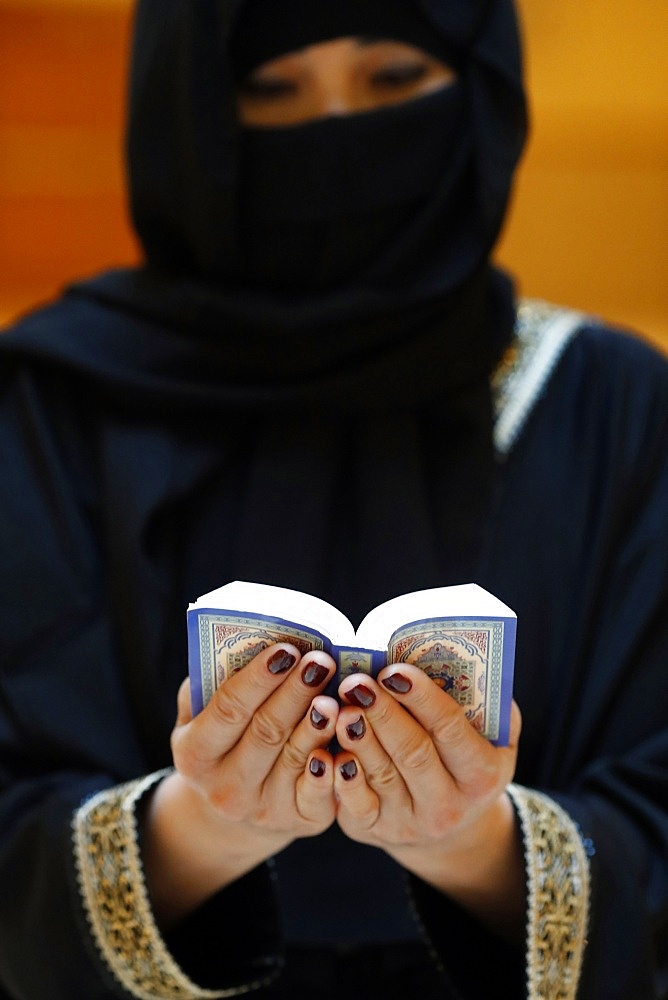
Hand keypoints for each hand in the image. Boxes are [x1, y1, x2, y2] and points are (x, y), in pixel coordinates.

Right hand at [142, 644, 339, 926]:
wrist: (237, 800)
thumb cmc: (226, 735)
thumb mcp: (203, 712)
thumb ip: (215, 681)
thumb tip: (250, 643)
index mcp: (194, 753)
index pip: (227, 710)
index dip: (258, 679)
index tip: (286, 649)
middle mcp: (224, 788)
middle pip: (265, 732)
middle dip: (296, 693)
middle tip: (321, 661)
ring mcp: (262, 810)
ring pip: (296, 759)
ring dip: (320, 724)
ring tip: (337, 694)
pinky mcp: (300, 822)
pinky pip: (322, 794)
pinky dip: (336, 766)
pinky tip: (348, 737)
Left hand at [332, 665, 524, 937]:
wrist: (446, 822)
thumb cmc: (463, 755)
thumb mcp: (489, 734)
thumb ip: (480, 700)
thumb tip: (449, 656)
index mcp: (483, 774)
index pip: (451, 729)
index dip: (422, 698)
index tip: (393, 671)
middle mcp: (450, 805)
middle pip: (413, 753)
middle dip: (383, 714)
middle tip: (357, 682)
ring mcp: (410, 823)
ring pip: (380, 775)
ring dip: (358, 738)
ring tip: (339, 707)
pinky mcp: (375, 830)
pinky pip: (355, 805)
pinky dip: (341, 778)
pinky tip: (328, 751)